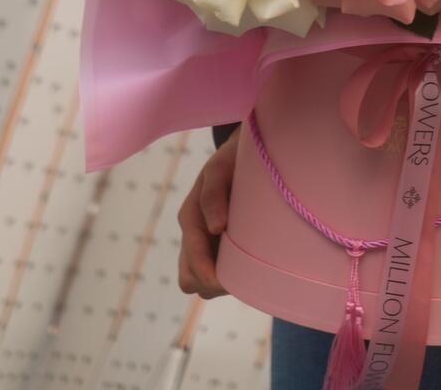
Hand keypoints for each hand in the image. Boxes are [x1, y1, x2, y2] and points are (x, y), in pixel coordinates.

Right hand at [176, 128, 238, 297]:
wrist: (240, 155)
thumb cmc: (231, 160)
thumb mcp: (219, 169)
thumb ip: (212, 195)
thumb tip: (215, 228)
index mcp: (190, 218)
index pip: (192, 262)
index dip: (209, 275)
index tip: (230, 279)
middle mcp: (194, 234)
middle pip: (190, 280)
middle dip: (211, 284)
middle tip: (240, 277)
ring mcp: (204, 243)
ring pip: (201, 283)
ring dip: (219, 284)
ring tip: (246, 271)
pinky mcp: (217, 247)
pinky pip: (216, 275)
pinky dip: (228, 278)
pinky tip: (250, 264)